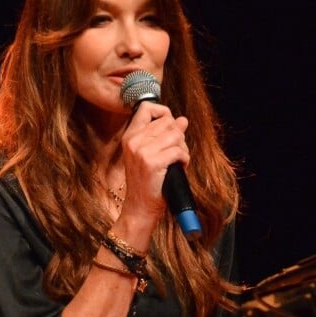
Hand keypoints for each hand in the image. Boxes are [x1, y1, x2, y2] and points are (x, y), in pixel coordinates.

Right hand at [120, 101, 188, 218]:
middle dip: (178, 135)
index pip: (147, 108)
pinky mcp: (153, 163)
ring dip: (183, 147)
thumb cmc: (146, 183)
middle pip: (167, 122)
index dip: (164, 113)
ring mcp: (142, 151)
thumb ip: (164, 135)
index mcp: (130, 136)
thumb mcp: (149, 155)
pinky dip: (184, 158)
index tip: (170, 126)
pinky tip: (180, 166)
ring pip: (175, 135)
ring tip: (179, 160)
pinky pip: (179, 151)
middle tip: (177, 151)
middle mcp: (134, 141)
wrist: (140, 208)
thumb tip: (182, 120)